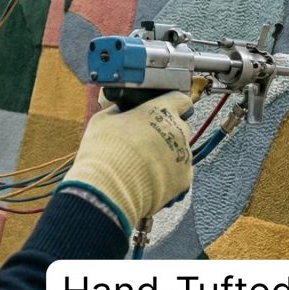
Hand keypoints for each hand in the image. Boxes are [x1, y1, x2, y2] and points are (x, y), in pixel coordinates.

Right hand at [59, 92, 193, 234]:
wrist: (109, 190)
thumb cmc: (104, 152)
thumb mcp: (104, 120)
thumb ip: (122, 111)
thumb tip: (125, 110)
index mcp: (161, 111)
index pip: (180, 100)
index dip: (172, 105)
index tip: (164, 111)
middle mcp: (178, 130)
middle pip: (179, 127)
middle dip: (166, 132)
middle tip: (145, 143)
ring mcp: (185, 155)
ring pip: (180, 151)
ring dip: (166, 155)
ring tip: (142, 165)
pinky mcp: (185, 178)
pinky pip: (179, 173)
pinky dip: (167, 176)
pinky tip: (148, 180)